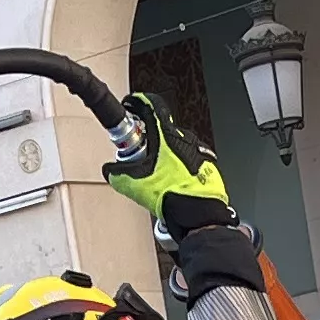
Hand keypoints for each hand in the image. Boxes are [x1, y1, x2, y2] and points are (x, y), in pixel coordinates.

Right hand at [103, 97, 232, 227]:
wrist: (200, 216)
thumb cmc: (173, 196)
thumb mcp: (135, 184)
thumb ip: (118, 173)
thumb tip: (110, 170)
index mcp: (167, 136)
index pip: (152, 105)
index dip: (139, 102)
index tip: (132, 103)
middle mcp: (185, 139)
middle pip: (164, 129)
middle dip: (152, 138)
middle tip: (142, 152)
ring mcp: (199, 151)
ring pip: (178, 145)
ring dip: (168, 154)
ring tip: (159, 174)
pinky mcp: (208, 166)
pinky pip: (192, 160)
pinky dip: (182, 167)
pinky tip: (174, 183)